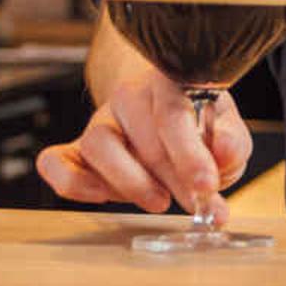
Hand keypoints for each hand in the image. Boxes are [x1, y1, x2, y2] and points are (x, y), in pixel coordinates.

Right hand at [40, 65, 249, 214]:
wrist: (164, 119)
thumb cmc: (197, 126)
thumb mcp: (224, 131)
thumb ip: (230, 143)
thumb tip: (224, 152)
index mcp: (168, 82)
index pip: (172, 112)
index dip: (189, 153)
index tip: (206, 185)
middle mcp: (129, 96)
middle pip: (139, 132)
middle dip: (171, 176)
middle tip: (195, 202)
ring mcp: (100, 123)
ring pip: (98, 144)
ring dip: (129, 181)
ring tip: (159, 201)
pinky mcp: (77, 151)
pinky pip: (55, 161)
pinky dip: (71, 183)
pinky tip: (101, 197)